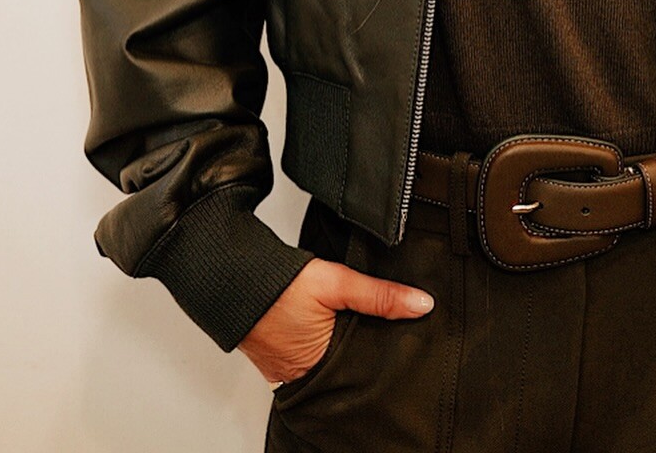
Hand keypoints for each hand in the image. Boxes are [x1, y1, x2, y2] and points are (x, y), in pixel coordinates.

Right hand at [238, 256, 434, 387]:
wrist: (234, 278)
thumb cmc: (279, 284)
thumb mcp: (336, 284)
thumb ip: (379, 295)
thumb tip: (422, 304)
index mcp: (323, 368)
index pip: (367, 371)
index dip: (388, 356)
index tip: (412, 343)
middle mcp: (306, 377)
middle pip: (352, 369)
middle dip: (370, 352)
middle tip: (396, 333)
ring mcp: (291, 371)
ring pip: (333, 363)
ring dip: (348, 346)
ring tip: (371, 329)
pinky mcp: (281, 359)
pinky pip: (313, 357)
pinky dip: (326, 344)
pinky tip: (338, 327)